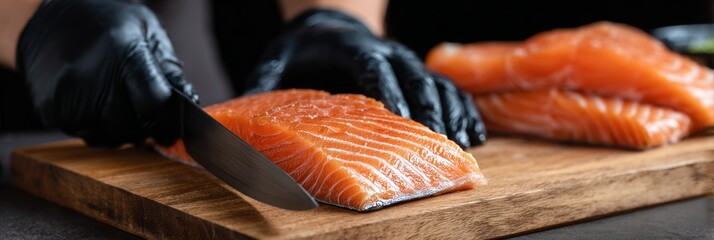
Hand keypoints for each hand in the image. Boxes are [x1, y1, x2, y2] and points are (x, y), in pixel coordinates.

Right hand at [17, 0, 197, 146]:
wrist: (52, 14)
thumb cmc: (109, 21)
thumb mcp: (148, 32)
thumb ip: (170, 70)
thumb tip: (191, 103)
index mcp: (124, 54)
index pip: (155, 104)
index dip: (169, 120)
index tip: (174, 126)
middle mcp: (93, 79)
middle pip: (133, 128)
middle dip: (145, 124)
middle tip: (140, 105)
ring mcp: (67, 97)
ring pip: (111, 137)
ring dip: (121, 128)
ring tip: (115, 98)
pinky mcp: (50, 110)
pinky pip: (86, 135)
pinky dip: (97, 126)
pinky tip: (95, 102)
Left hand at [243, 9, 485, 146]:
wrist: (328, 25)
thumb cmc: (301, 50)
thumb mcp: (276, 62)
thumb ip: (262, 87)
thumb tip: (239, 119)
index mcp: (351, 49)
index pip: (373, 66)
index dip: (388, 90)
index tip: (400, 116)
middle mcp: (385, 52)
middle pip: (413, 75)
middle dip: (428, 107)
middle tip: (438, 139)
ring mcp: (404, 62)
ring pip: (436, 82)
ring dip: (451, 111)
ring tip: (465, 143)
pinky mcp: (416, 74)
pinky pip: (446, 88)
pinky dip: (462, 110)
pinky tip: (473, 135)